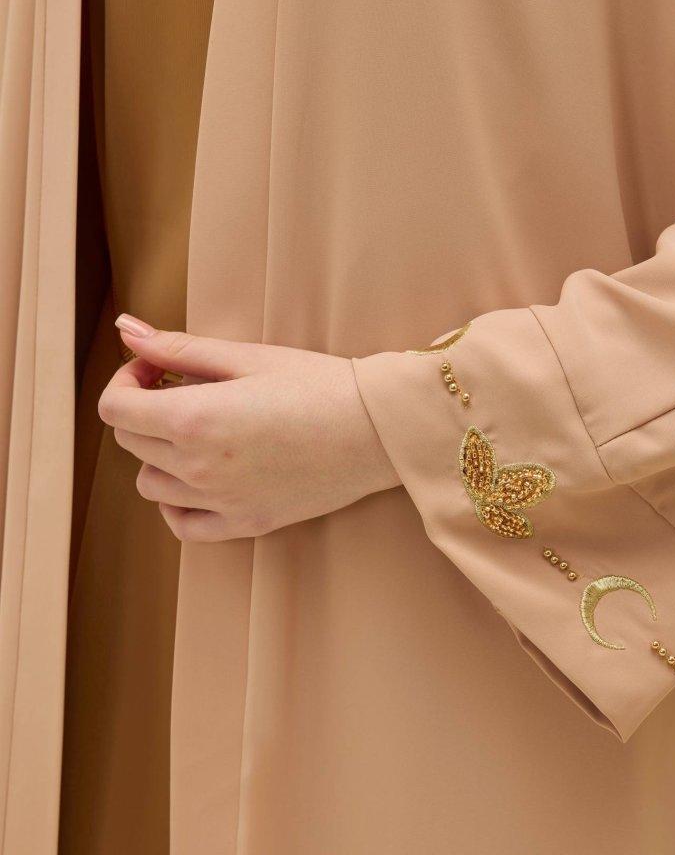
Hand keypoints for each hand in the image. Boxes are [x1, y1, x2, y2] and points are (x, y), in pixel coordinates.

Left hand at [98, 314, 399, 541]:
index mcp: (194, 419)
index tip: (158, 368)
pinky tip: (200, 476)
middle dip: (144, 408)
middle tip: (185, 387)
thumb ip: (179, 348)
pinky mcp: (246, 522)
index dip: (127, 380)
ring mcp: (221, 501)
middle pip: (130, 442)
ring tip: (200, 431)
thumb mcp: (248, 356)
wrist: (378, 429)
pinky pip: (183, 524)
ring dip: (159, 453)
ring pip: (150, 484)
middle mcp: (198, 467)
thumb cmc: (319, 384)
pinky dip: (178, 503)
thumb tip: (127, 330)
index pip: (115, 409)